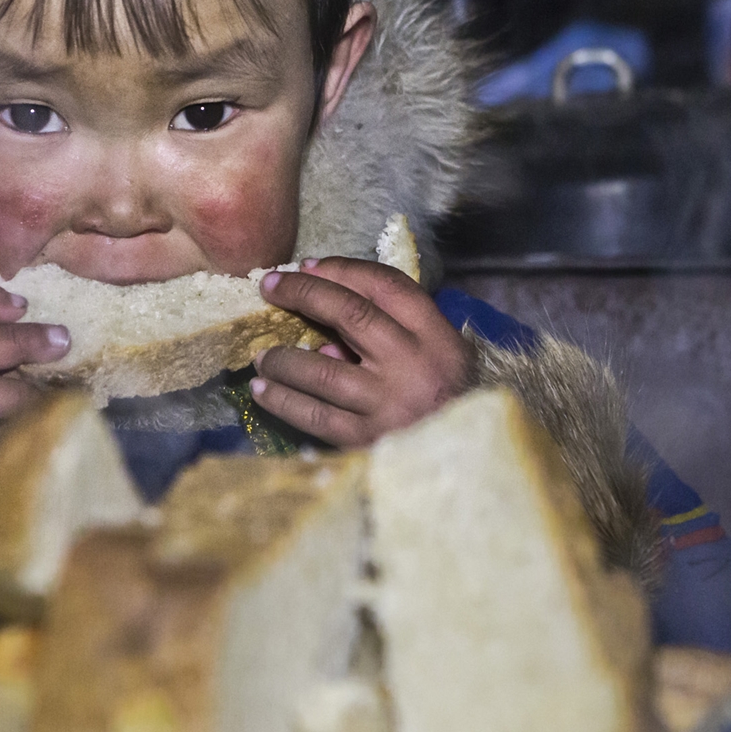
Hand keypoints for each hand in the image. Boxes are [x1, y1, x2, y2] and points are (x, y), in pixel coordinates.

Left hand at [250, 257, 472, 448]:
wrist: (469, 466)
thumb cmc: (450, 405)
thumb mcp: (441, 361)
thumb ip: (394, 338)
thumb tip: (323, 341)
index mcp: (438, 338)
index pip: (386, 286)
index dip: (342, 269)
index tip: (307, 265)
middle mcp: (413, 366)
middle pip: (349, 315)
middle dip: (303, 293)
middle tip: (270, 285)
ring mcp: (388, 405)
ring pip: (320, 371)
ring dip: (282, 358)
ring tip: (261, 356)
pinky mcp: (367, 440)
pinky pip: (313, 415)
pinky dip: (282, 400)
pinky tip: (261, 391)